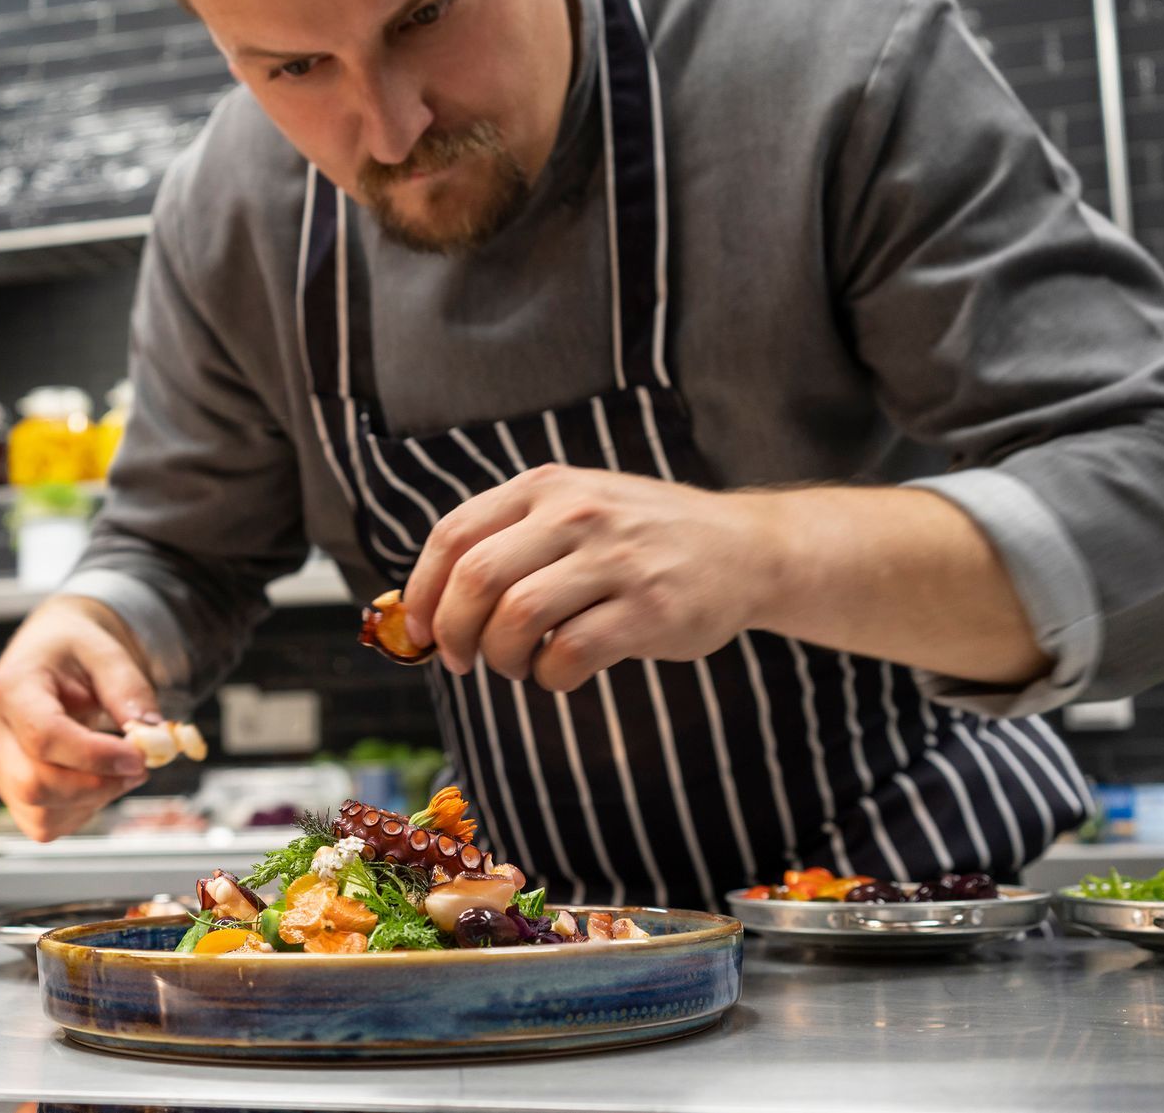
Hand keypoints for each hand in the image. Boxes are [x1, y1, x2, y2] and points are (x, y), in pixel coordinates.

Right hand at [0, 594, 158, 840]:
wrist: (50, 653)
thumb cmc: (74, 649)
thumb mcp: (107, 652)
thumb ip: (130, 691)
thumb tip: (156, 738)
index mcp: (11, 687)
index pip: (44, 736)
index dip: (96, 756)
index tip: (139, 757)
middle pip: (34, 784)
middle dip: (97, 785)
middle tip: (139, 766)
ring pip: (38, 813)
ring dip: (92, 802)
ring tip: (121, 770)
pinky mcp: (9, 789)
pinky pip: (41, 824)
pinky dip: (79, 813)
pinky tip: (99, 782)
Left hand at [401, 465, 776, 692]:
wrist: (745, 548)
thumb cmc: (639, 538)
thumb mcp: (574, 509)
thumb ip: (509, 539)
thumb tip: (426, 605)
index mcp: (546, 487)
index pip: (454, 535)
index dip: (422, 591)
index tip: (418, 631)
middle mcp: (576, 513)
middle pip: (477, 577)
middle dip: (454, 631)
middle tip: (461, 660)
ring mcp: (615, 559)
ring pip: (517, 616)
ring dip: (501, 658)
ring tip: (517, 666)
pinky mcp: (649, 609)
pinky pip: (569, 653)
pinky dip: (549, 677)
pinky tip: (558, 674)